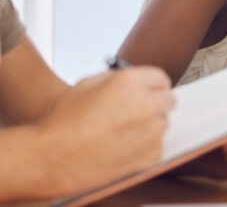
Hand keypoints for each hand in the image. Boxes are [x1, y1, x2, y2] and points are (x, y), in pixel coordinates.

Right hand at [39, 67, 173, 193]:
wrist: (51, 157)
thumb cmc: (62, 122)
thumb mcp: (87, 84)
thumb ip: (117, 78)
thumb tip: (133, 79)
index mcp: (131, 82)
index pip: (161, 78)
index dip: (152, 85)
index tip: (149, 91)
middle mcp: (146, 104)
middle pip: (168, 100)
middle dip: (155, 103)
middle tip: (137, 111)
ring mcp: (151, 131)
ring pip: (163, 123)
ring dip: (149, 126)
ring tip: (121, 132)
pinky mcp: (150, 155)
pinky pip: (157, 146)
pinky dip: (145, 147)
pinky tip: (122, 147)